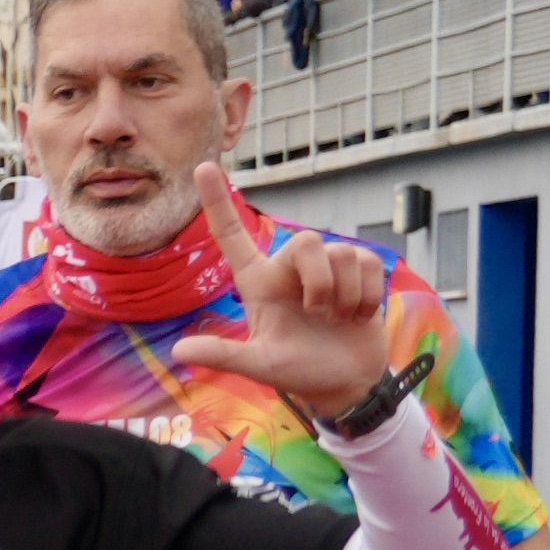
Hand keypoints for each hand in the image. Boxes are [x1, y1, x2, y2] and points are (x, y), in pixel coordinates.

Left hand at [195, 163, 402, 414]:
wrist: (346, 383)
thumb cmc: (299, 372)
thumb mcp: (260, 366)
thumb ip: (224, 356)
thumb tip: (179, 351)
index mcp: (258, 282)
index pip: (232, 236)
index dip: (217, 202)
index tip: (203, 166)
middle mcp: (290, 268)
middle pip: (307, 240)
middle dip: (320, 282)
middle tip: (320, 314)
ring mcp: (327, 267)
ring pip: (342, 253)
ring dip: (346, 295)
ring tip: (338, 319)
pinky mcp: (361, 270)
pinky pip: (370, 263)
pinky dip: (367, 296)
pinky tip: (358, 316)